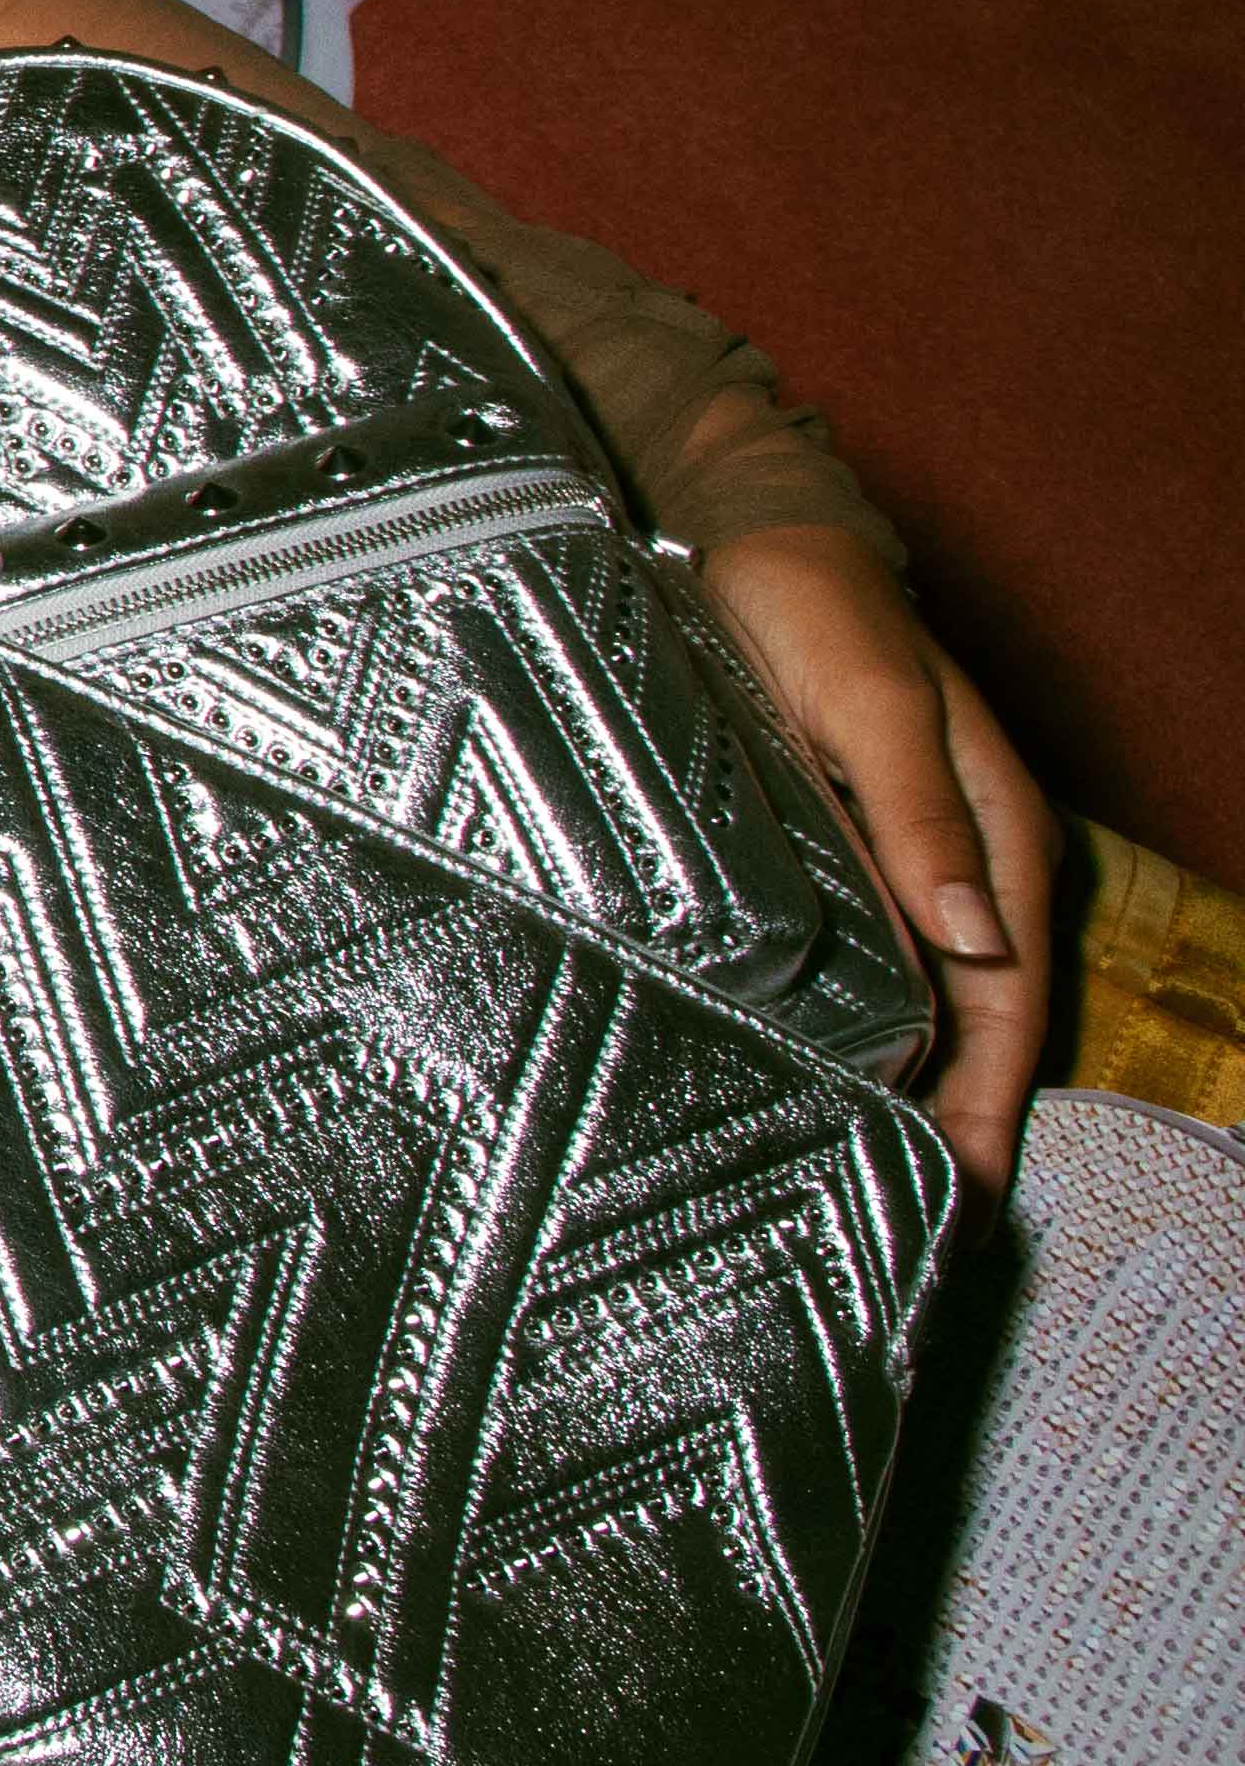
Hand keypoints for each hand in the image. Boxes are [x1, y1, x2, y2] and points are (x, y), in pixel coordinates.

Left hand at [705, 523, 1060, 1183]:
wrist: (756, 538)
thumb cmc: (817, 610)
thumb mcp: (871, 704)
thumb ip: (921, 815)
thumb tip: (975, 939)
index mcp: (996, 837)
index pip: (1010, 1002)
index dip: (996, 1102)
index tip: (973, 1194)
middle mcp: (956, 866)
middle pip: (971, 1023)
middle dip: (955, 1123)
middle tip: (910, 1227)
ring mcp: (895, 864)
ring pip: (917, 1001)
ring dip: (903, 1087)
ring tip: (857, 1181)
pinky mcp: (830, 850)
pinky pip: (859, 960)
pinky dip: (852, 1027)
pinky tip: (807, 1074)